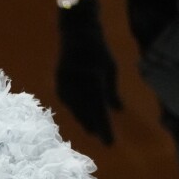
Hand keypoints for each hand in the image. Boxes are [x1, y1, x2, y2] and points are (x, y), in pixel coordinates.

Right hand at [56, 0, 121, 144]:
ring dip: (84, 119)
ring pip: (75, 109)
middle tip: (102, 137)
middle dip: (94, 126)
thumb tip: (118, 110)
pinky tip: (80, 114)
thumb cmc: (99, 51)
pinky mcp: (59, 83)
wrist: (77, 34)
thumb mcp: (111, 69)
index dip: (104, 129)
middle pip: (86, 113)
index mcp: (93, 83)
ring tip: (92, 129)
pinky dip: (75, 109)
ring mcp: (66, 85)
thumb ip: (112, 92)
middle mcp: (78, 86)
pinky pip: (68, 102)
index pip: (99, 112)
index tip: (110, 143)